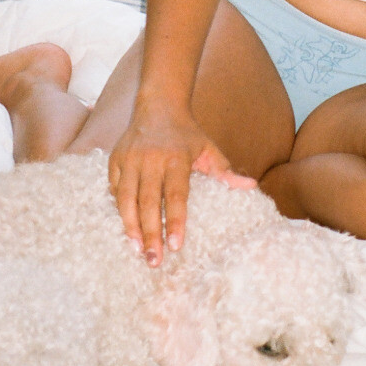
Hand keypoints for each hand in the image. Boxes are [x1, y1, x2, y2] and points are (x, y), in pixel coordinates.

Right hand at [108, 103, 256, 264]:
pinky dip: (119, 209)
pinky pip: (114, 188)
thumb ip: (226, 172)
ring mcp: (130, 158)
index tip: (175, 246)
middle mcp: (151, 158)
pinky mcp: (115, 159)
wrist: (158, 104)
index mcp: (177, 158)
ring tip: (136, 250)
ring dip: (130, 226)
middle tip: (154, 261)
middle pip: (148, 202)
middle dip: (150, 233)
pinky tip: (126, 228)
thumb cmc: (187, 133)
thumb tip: (251, 187)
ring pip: (126, 198)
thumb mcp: (209, 149)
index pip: (176, 195)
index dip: (175, 221)